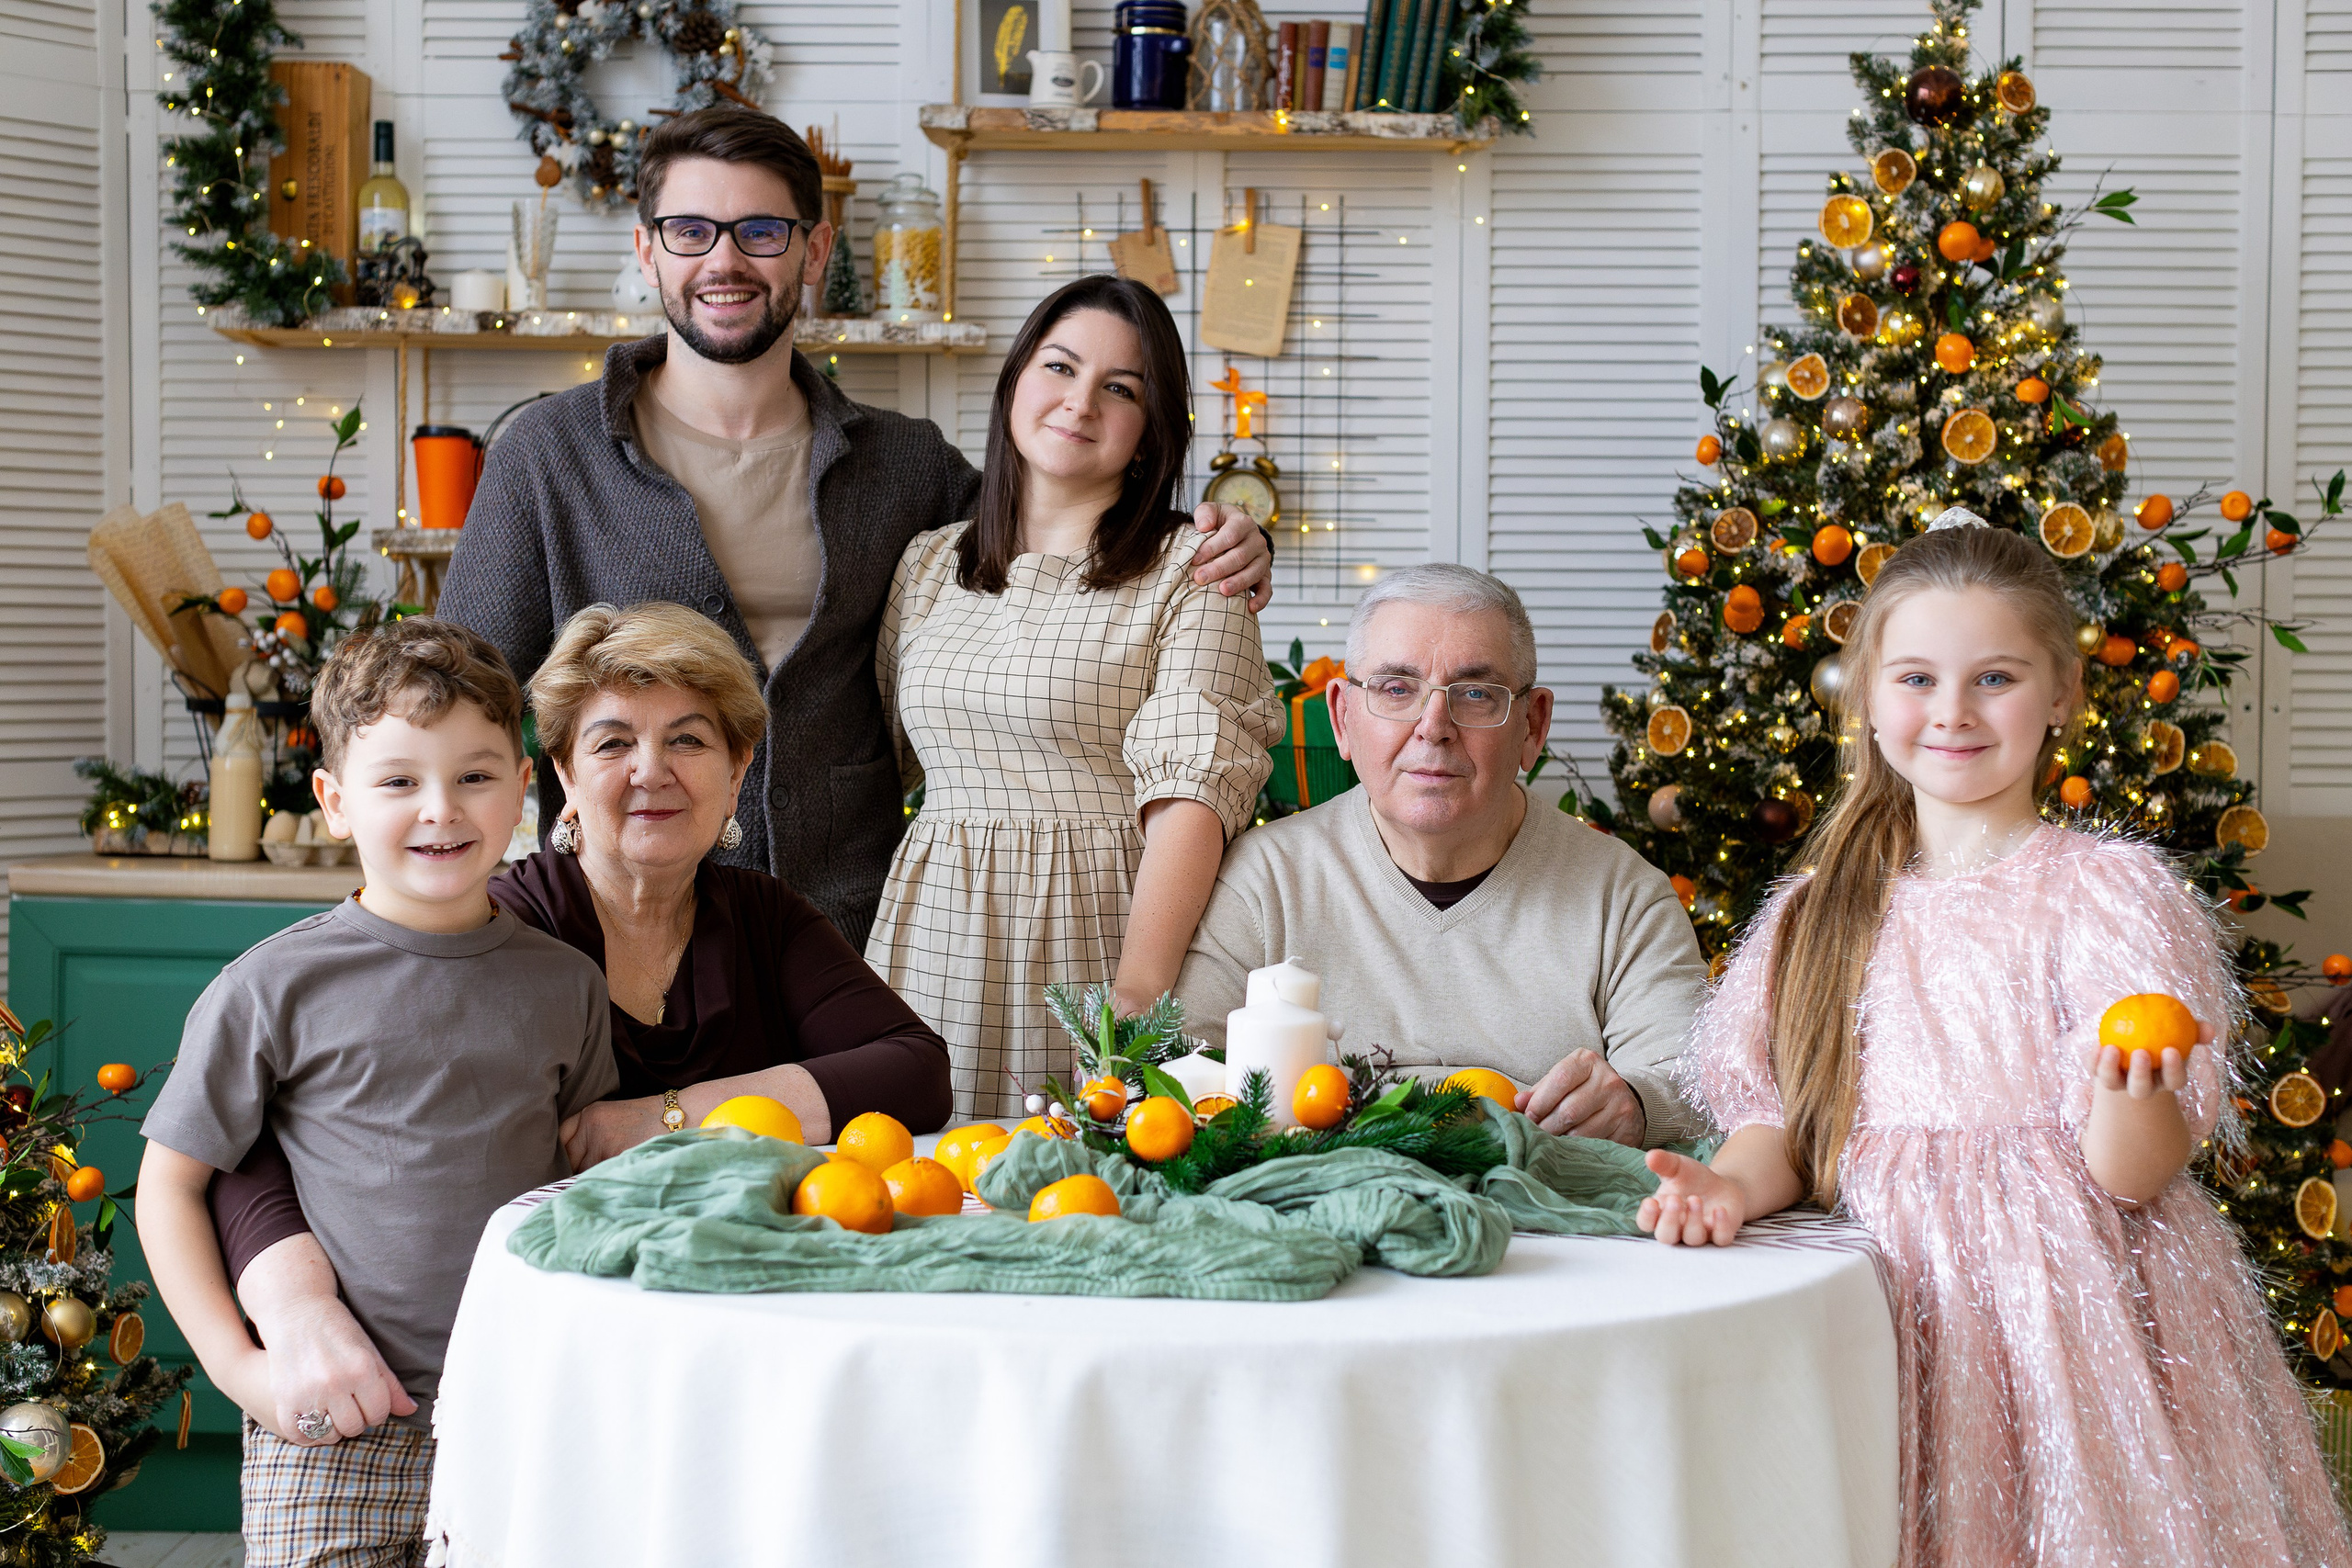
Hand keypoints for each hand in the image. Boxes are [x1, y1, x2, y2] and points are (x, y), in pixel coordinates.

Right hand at [257, 1294, 414, 1443]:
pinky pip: (300, 1437)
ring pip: (329, 1435)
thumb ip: (390, 1384)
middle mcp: (334, 1384)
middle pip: (355, 1427)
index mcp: (360, 1369)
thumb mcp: (369, 1351)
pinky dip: (308, 1434)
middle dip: (356, 1419)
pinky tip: (313, 1418)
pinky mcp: (284, 1402)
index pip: (379, 1413)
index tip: (369, 1400)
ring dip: (333, 1428)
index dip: (377, 1410)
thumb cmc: (338, 1330)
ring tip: (331, 1409)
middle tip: (349, 1404)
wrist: (296, 1313)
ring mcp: (307, 1395)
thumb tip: (410, 1410)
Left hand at [559, 1095, 668, 1171]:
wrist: (676, 1119)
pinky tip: (619, 1174)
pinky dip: (608, 1179)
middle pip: (570, 1159)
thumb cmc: (645, 1121)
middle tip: (597, 1168)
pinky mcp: (616, 1158)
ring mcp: (603, 1144)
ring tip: (613, 1170)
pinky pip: (602, 1176)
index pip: (561, 1139)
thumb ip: (587, 1133)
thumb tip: (567, 1163)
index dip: (565, 1153)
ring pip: (585, 1171)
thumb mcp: (610, 1116)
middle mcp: (592, 1127)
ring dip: (594, 1176)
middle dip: (579, 1167)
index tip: (572, 1161)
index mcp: (589, 1114)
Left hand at [1189, 503, 1273, 611]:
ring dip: (1238, 583)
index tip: (1195, 559)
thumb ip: (1205, 513)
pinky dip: (1260, 599)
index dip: (1212, 548)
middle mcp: (1256, 541)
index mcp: (1243, 524)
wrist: (1235, 533)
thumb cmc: (1218, 524)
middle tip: (1200, 578)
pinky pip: (1267, 589)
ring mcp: (1263, 559)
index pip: (1230, 536)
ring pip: (1254, 572)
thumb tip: (1204, 526)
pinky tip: (1249, 608)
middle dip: (1219, 568)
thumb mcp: (1211, 512)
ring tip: (1222, 591)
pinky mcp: (1265, 576)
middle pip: (1240, 556)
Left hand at [1519, 1049, 1645, 1145]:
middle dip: (1546, 1126)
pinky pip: (1595, 1144)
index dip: (1539, 1102)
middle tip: (1534, 1134)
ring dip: (1560, 1140)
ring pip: (1580, 1132)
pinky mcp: (1627, 1128)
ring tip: (1551, 1141)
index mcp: (1588, 1061)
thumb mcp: (1564, 1081)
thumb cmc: (1584, 1089)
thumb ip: (1541, 1090)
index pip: (1560, 1079)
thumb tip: (1518, 1102)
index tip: (1527, 1116)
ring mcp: (1620, 1105)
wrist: (1625, 1101)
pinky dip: (1578, 1149)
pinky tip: (1571, 1147)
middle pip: (1568, 1110)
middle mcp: (1608, 1080)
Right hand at [1638, 1149, 1749, 1246]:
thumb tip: (1650, 1156)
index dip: (1646, 1216)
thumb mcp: (1678, 1167)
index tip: (1650, 1201)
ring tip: (1695, 1199)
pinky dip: (1720, 1226)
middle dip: (1669, 1220)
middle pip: (1666, 1236)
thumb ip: (1663, 1163)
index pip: (1646, 1223)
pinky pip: (1720, 1238)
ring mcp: (1700, 1234)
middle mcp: (1677, 1228)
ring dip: (1693, 1220)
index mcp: (1661, 1213)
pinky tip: (1719, 1209)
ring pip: (1692, 1238)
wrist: (1722, 1187)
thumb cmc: (1693, 1179)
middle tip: (1674, 1199)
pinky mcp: (1721, 1235)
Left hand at [2087, 1018, 2208, 1099]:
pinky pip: (2094, 1068)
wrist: (2136, 1042)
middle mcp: (2143, 1086)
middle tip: (2141, 1052)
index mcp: (2166, 1079)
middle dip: (2140, 1075)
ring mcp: (2119, 1083)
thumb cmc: (2166, 1037)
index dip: (2173, 1069)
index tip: (2171, 1050)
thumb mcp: (2183, 1033)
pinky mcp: (2099, 1074)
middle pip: (2141, 1089)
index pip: (2174, 1080)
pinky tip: (2097, 1043)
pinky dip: (2094, 1058)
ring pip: (2112, 1083)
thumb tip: (2209, 1029)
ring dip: (2110, 1068)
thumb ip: (2196, 1030)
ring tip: (2112, 1048)